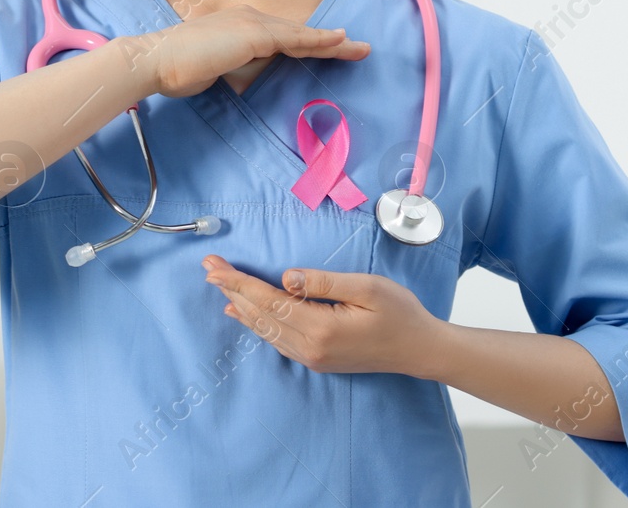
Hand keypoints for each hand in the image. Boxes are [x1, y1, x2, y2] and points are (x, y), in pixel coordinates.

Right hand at [132, 6, 369, 98]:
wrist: (158, 60)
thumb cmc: (179, 69)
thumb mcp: (216, 70)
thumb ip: (238, 69)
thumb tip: (253, 80)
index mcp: (240, 26)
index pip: (283, 37)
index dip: (309, 43)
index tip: (331, 50)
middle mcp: (250, 18)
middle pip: (298, 33)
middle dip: (330, 41)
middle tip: (358, 47)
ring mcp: (253, 23)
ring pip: (302, 35)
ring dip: (334, 42)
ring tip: (360, 48)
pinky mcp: (255, 34)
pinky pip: (295, 39)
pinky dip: (320, 40)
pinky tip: (339, 42)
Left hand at [201, 254, 442, 376]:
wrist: (420, 350)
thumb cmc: (400, 314)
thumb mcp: (366, 287)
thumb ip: (323, 282)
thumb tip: (285, 277)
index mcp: (320, 328)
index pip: (267, 300)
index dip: (238, 282)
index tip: (214, 267)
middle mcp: (309, 347)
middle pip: (259, 315)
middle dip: (231, 290)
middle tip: (207, 267)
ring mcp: (312, 357)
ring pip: (264, 329)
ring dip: (239, 305)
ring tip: (218, 285)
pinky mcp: (316, 359)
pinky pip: (275, 339)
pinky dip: (255, 323)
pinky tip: (242, 314)